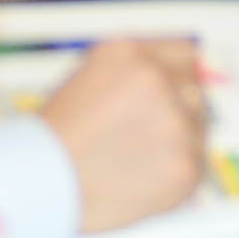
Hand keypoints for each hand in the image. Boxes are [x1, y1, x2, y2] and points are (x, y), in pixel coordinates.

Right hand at [35, 39, 211, 230]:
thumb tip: (174, 75)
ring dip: (176, 142)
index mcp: (130, 53)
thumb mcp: (87, 77)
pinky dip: (173, 174)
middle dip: (176, 111)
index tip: (171, 94)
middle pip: (194, 90)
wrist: (41, 184)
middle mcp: (157, 80)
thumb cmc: (57, 136)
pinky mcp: (186, 166)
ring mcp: (175, 123)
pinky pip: (195, 165)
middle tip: (144, 135)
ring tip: (135, 159)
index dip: (175, 77)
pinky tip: (140, 178)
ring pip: (197, 129)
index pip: (185, 53)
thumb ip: (133, 71)